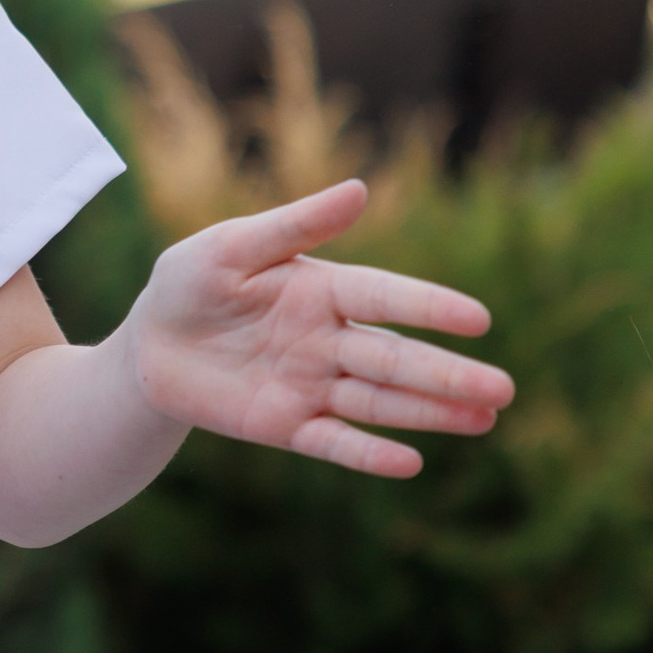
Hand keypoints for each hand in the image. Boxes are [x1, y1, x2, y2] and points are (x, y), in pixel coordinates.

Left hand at [130, 178, 513, 481]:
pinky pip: (333, 442)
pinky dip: (368, 453)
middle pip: (396, 358)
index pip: (386, 298)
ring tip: (484, 419)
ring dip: (429, 413)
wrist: (148, 344)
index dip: (430, 307)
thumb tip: (361, 190)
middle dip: (448, 375)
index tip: (479, 320)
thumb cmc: (191, 282)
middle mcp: (328, 340)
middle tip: (504, 390)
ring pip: (379, 401)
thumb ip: (293, 225)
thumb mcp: (230, 246)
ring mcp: (311, 385)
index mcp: (322, 288)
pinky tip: (410, 462)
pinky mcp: (286, 425)